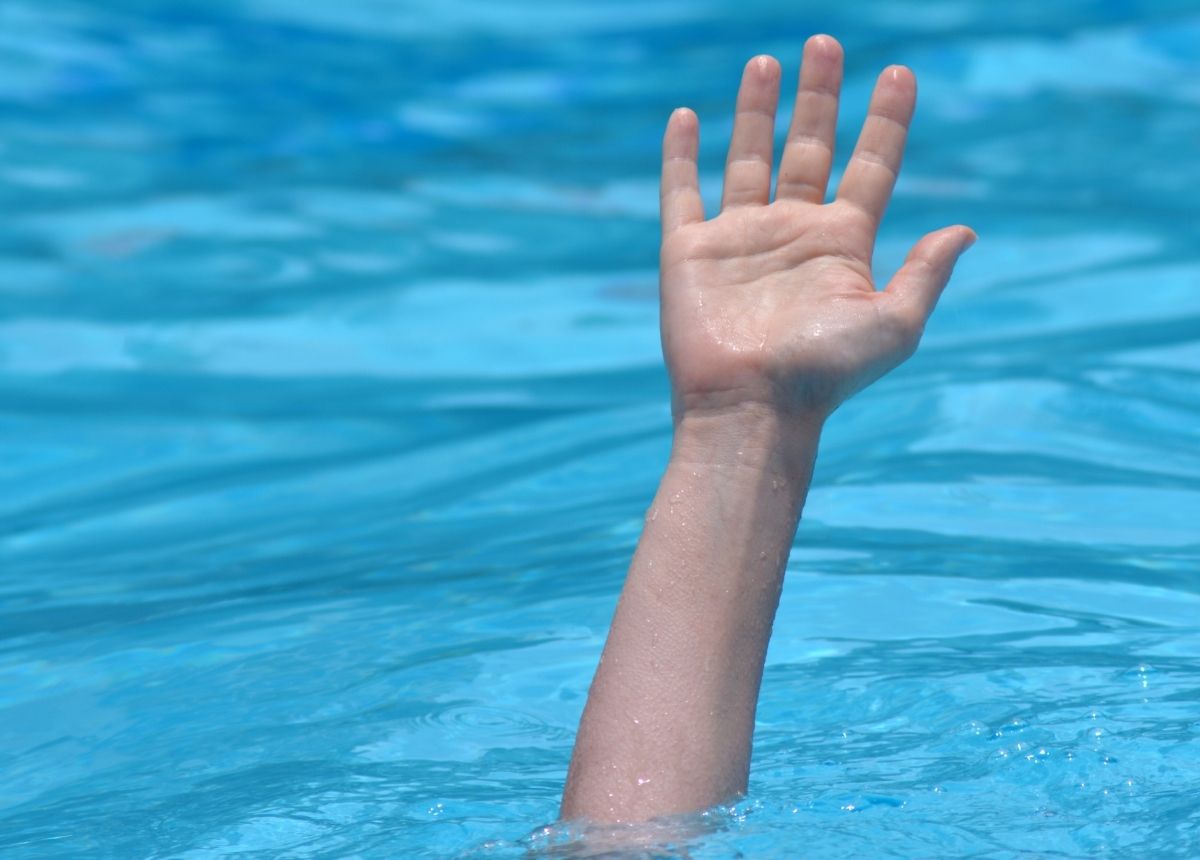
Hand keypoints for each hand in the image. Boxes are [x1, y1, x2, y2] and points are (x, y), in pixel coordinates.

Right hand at [659, 36, 974, 422]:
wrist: (751, 407)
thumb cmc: (824, 374)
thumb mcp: (894, 324)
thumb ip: (925, 272)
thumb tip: (966, 229)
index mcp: (842, 245)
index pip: (870, 166)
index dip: (886, 120)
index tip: (900, 73)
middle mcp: (792, 233)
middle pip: (809, 148)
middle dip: (819, 97)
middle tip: (826, 43)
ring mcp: (738, 240)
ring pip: (749, 158)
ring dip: (757, 111)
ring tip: (767, 62)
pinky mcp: (689, 253)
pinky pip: (682, 192)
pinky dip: (681, 156)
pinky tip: (688, 118)